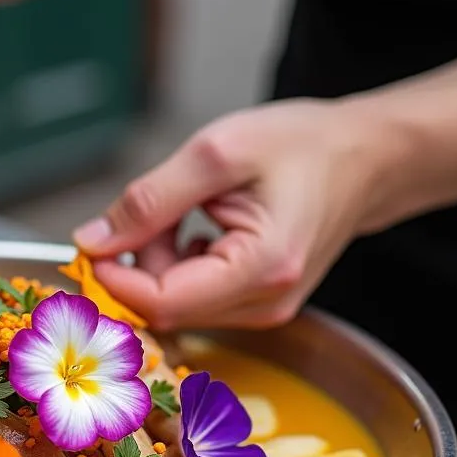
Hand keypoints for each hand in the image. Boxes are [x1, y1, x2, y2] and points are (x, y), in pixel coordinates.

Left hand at [72, 99, 390, 330]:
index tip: (92, 242)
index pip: (162, 302)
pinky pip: (195, 296)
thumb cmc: (303, 146)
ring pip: (177, 302)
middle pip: (165, 306)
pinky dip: (179, 262)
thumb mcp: (217, 153)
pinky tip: (201, 226)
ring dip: (160, 259)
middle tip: (156, 205)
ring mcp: (265, 311)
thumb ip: (150, 200)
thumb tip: (92, 241)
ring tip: (189, 208)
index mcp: (261, 268)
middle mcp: (266, 305)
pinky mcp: (259, 305)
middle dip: (140, 260)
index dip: (114, 278)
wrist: (364, 158)